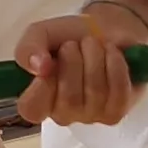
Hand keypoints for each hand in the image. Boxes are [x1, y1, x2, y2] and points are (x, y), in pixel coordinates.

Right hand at [11, 8, 146, 130]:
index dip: (41, 87)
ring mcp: (90, 116)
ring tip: (94, 45)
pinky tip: (111, 54)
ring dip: (96, 56)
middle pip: (69, 98)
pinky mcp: (116, 112)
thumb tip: (38, 67)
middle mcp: (62, 114)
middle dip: (75, 58)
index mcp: (38, 98)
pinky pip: (118, 90)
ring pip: (95, 91)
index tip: (49, 63)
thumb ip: (29, 48)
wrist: (104, 30)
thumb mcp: (41, 34)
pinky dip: (116, 64)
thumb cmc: (67, 36)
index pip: (31, 110)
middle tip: (76, 44)